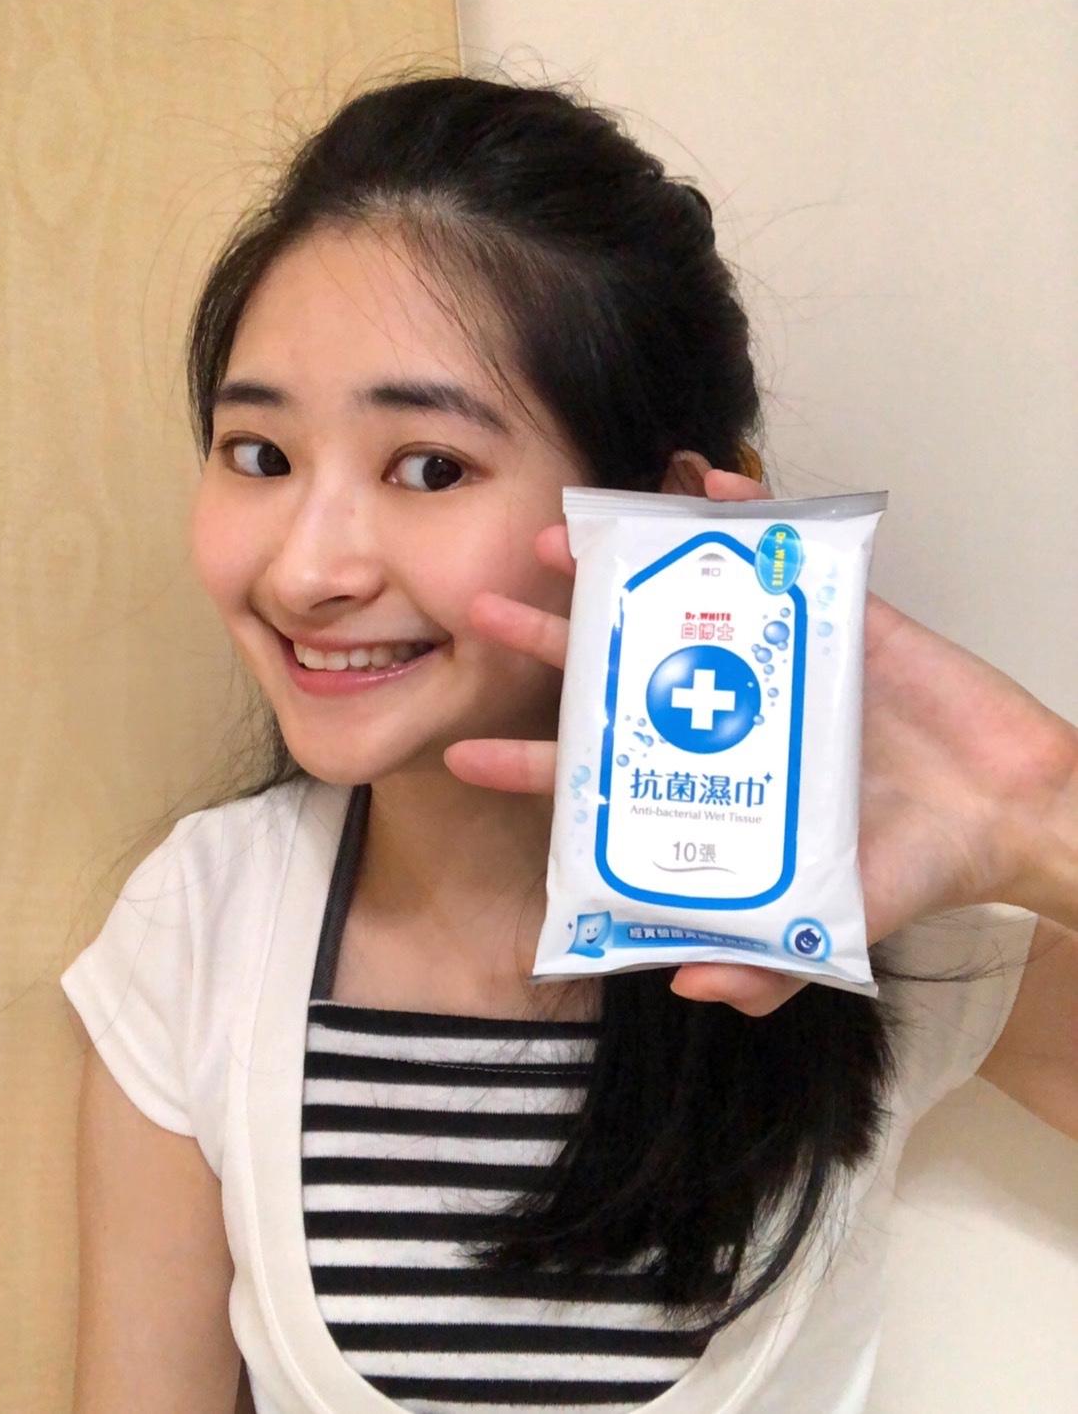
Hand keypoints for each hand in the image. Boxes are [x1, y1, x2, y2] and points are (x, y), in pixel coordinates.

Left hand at [444, 466, 1076, 1013]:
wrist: (1002, 808)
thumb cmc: (913, 866)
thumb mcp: (827, 930)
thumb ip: (762, 966)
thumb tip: (681, 983)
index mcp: (709, 786)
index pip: (599, 774)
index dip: (530, 766)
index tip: (463, 753)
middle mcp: (725, 717)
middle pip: (613, 675)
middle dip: (547, 644)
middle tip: (482, 611)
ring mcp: (771, 661)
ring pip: (675, 605)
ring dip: (618, 569)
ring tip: (563, 538)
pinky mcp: (831, 615)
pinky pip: (779, 555)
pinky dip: (745, 515)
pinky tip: (702, 483)